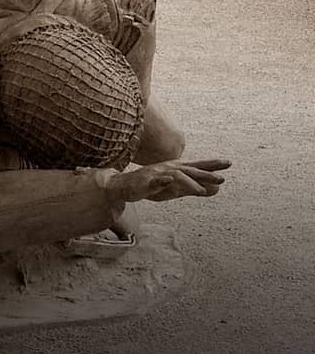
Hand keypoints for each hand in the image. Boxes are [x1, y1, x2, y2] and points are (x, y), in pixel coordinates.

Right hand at [107, 158, 230, 203]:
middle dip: (205, 173)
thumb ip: (195, 188)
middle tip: (221, 178)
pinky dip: (163, 180)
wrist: (125, 186)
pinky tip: (169, 180)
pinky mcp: (146, 181)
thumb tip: (217, 189)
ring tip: (201, 191)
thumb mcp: (177, 189)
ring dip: (189, 182)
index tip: (228, 163)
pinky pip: (156, 180)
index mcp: (177, 169)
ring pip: (176, 176)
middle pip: (190, 169)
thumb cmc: (152, 186)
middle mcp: (169, 169)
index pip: (197, 166)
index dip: (212, 164)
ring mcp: (158, 174)